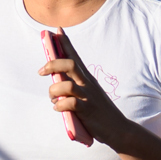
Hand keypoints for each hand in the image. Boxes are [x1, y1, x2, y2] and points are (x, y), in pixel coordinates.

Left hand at [41, 28, 134, 150]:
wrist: (118, 129)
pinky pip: (69, 103)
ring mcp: (88, 96)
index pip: (75, 56)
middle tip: (41, 71)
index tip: (57, 30)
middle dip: (52, 64)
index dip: (65, 43)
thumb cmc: (99, 112)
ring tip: (53, 99)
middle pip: (70, 64)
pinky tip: (59, 109)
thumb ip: (74, 87)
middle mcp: (88, 84)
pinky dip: (60, 106)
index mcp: (87, 79)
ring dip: (54, 91)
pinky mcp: (87, 110)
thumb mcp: (88, 95)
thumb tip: (54, 84)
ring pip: (66, 85)